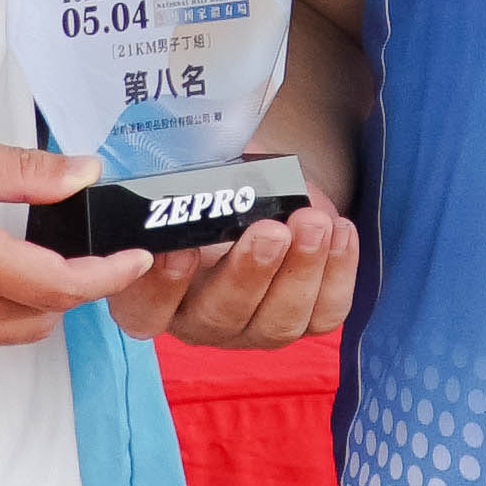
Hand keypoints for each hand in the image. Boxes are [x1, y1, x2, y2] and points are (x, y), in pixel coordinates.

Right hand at [0, 124, 144, 347]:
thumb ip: (17, 170)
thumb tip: (80, 175)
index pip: (57, 285)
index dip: (108, 275)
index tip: (135, 256)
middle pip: (41, 317)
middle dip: (79, 290)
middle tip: (96, 248)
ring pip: (8, 330)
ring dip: (41, 303)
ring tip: (51, 255)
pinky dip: (0, 307)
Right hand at [109, 175, 360, 351]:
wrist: (263, 190)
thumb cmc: (212, 183)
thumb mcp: (189, 177)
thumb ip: (182, 177)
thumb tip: (192, 156)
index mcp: (154, 291)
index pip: (145, 309)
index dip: (159, 288)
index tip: (180, 250)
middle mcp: (199, 320)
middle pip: (219, 317)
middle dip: (249, 273)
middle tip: (270, 230)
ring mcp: (253, 329)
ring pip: (278, 323)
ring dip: (300, 270)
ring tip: (314, 223)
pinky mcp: (303, 323)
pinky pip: (324, 313)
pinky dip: (337, 273)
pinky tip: (340, 232)